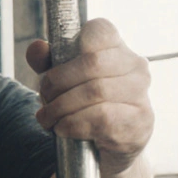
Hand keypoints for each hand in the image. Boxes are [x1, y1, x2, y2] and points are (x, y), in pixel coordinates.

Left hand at [26, 18, 153, 174]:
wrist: (113, 147)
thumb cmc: (86, 106)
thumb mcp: (63, 81)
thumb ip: (48, 62)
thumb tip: (37, 49)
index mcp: (118, 49)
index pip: (100, 30)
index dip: (74, 44)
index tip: (56, 67)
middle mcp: (136, 68)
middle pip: (92, 62)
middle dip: (58, 81)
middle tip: (44, 97)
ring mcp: (141, 95)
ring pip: (94, 91)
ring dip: (61, 107)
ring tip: (48, 117)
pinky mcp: (138, 122)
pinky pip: (99, 119)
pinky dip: (72, 124)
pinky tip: (62, 129)